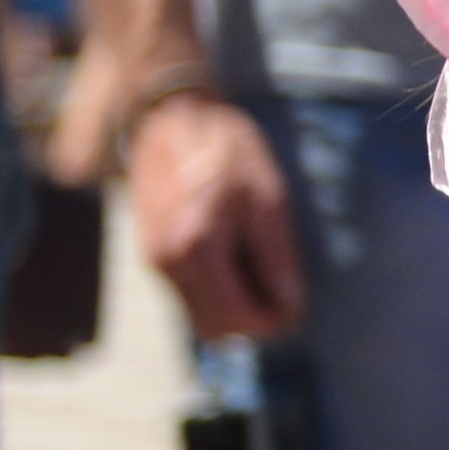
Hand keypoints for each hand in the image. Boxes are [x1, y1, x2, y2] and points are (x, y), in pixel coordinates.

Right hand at [117, 82, 303, 340]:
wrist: (170, 121)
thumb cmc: (227, 151)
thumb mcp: (268, 196)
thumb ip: (277, 255)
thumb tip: (291, 302)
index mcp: (198, 248)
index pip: (236, 318)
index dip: (272, 321)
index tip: (297, 307)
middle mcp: (168, 262)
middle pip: (214, 329)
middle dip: (253, 321)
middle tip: (285, 297)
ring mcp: (154, 259)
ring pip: (197, 315)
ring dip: (233, 308)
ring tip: (265, 275)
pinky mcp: (150, 252)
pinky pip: (187, 293)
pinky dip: (215, 291)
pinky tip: (239, 261)